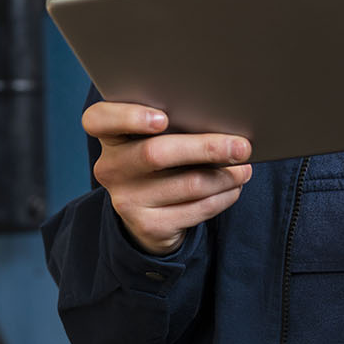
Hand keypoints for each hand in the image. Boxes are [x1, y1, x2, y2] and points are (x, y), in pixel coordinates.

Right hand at [83, 100, 252, 255]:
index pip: (98, 120)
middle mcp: (111, 168)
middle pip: (156, 154)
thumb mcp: (153, 139)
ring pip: (186, 184)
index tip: (162, 119)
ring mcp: (127, 200)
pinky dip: (222, 197)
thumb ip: (172, 125)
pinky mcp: (148, 226)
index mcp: (110, 136)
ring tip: (244, 168)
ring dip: (224, 176)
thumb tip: (222, 120)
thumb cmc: (159, 161)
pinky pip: (195, 210)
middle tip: (241, 146)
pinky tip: (234, 187)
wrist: (148, 214)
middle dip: (206, 148)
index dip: (128, 117)